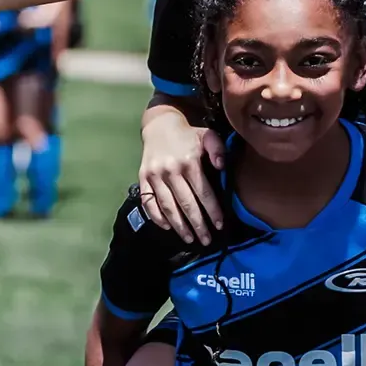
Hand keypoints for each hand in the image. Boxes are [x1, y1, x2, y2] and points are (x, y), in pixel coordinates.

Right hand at [138, 116, 224, 244]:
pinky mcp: (143, 178)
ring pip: (168, 207)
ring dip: (179, 226)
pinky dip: (157, 217)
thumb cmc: (188, 134)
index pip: (203, 192)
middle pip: (186, 204)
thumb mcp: (208, 136)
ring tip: (189, 239)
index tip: (219, 225)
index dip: (212, 211)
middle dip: (198, 225)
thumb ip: (218, 150)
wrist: (159, 125)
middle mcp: (171, 170)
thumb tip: (222, 167)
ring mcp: (155, 176)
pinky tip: (167, 227)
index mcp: (189, 161)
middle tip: (206, 240)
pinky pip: (148, 202)